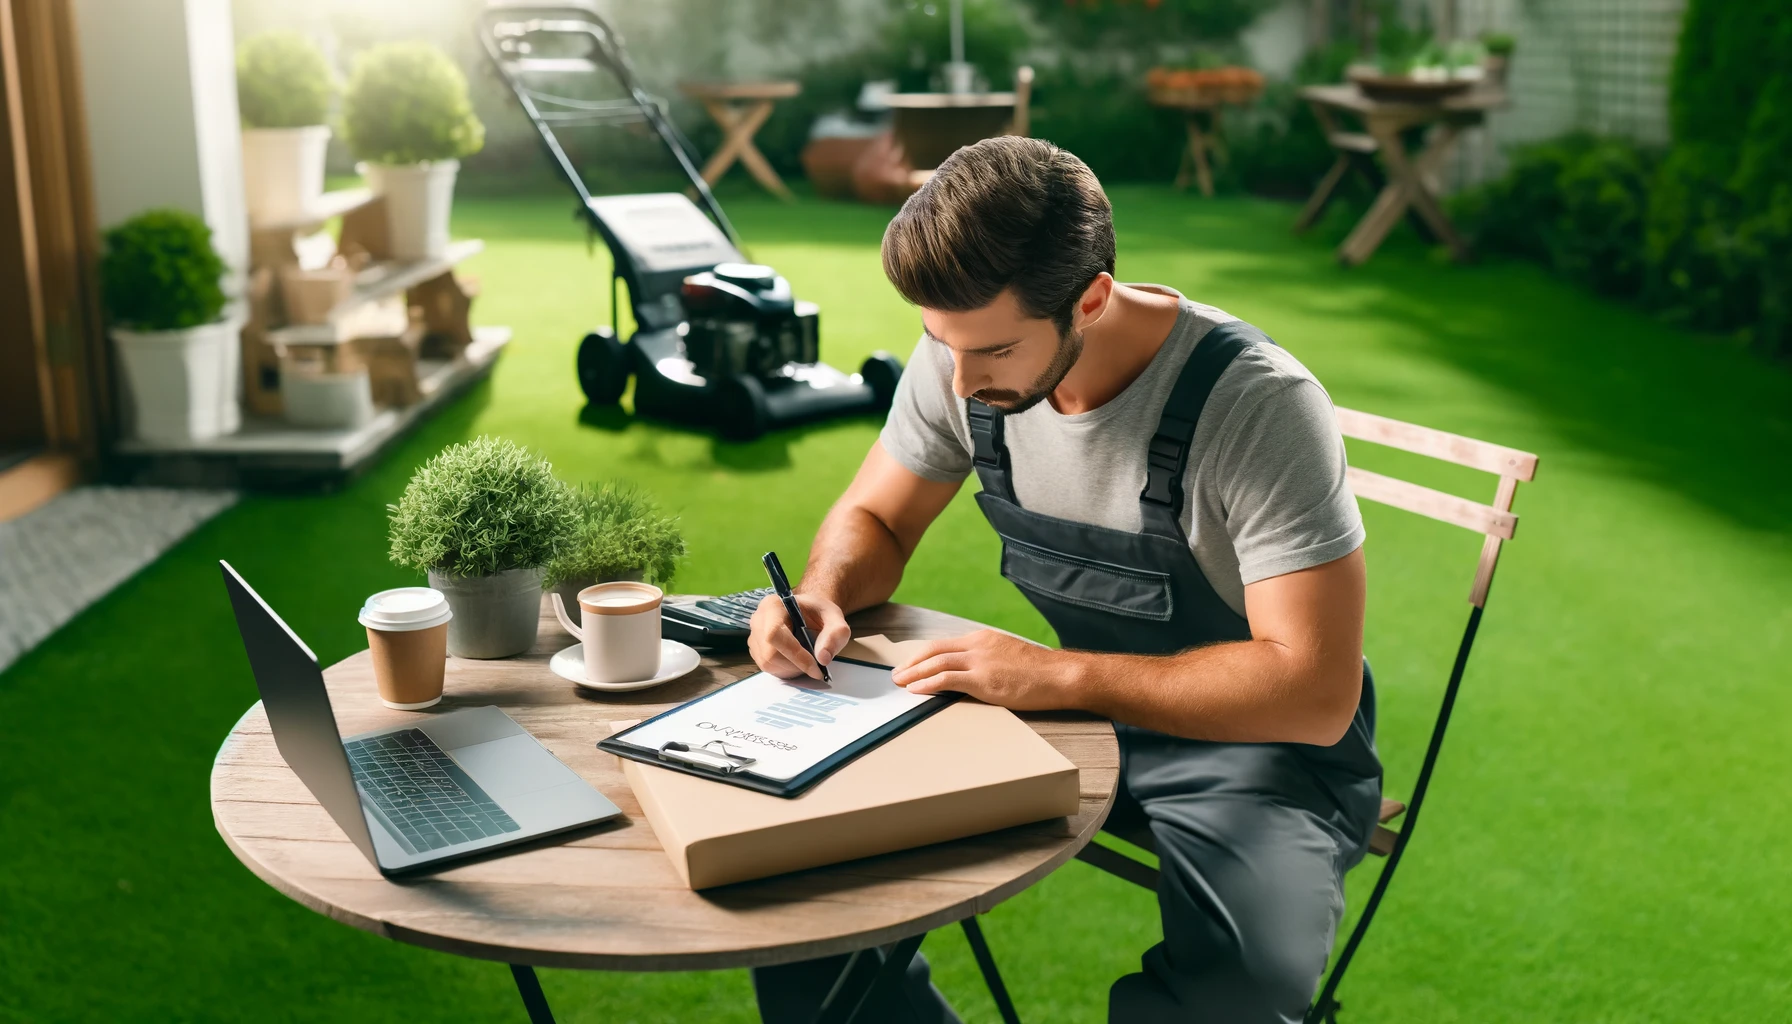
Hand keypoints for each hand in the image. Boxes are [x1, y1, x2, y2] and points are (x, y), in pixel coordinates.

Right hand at [749, 591, 850, 680]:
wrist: (808, 614)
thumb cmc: (818, 613)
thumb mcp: (835, 618)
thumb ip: (835, 633)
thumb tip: (823, 658)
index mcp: (773, 606)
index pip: (775, 633)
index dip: (795, 654)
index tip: (816, 667)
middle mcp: (758, 620)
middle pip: (770, 653)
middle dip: (795, 665)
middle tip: (815, 666)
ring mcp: (754, 636)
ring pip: (768, 664)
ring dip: (791, 669)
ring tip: (807, 661)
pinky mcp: (756, 650)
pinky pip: (768, 668)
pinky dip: (786, 670)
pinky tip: (797, 662)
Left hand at [890, 630, 1074, 710]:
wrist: (1061, 676)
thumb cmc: (1040, 672)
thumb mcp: (1009, 658)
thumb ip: (988, 661)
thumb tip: (971, 675)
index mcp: (984, 638)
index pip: (945, 643)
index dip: (923, 654)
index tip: (911, 663)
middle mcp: (978, 645)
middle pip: (935, 650)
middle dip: (912, 662)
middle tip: (897, 674)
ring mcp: (981, 661)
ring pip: (937, 663)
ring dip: (914, 674)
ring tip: (900, 684)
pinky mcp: (984, 680)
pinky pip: (947, 679)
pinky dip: (927, 683)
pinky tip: (916, 690)